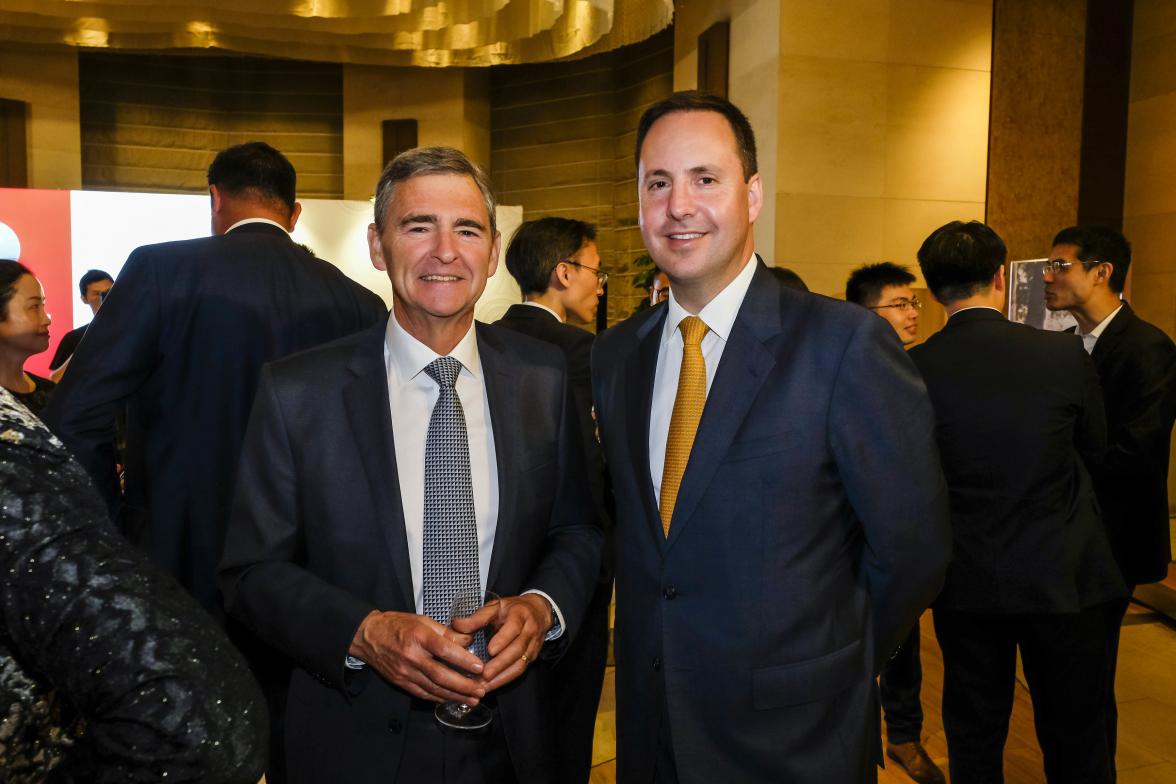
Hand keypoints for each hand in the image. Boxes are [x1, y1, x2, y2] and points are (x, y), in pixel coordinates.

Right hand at [349, 610, 484, 703]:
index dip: (464, 660)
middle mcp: (412, 656)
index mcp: (419, 637)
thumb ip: (446, 632)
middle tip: (482, 690)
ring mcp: (405, 672)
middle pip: (441, 675)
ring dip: (455, 696)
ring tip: (473, 699)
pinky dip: (439, 698)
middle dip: (464, 685)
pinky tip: (452, 699)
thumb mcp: (423, 621)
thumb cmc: (398, 625)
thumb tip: (468, 640)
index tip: (480, 667)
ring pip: (433, 688)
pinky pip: (423, 693)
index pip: (444, 650)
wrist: (368, 636)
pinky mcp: (401, 683)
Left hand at [469, 594, 551, 690]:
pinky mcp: (531, 658)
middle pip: (517, 649)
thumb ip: (478, 617)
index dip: (503, 639)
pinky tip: (490, 686)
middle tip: (484, 674)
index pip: (513, 627)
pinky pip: (519, 671)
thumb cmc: (512, 610)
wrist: (538, 612)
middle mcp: (529, 631)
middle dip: (501, 663)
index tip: (490, 650)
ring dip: (502, 676)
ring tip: (484, 685)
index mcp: (520, 615)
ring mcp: (532, 646)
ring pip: (520, 663)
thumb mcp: (496, 606)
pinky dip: (504, 680)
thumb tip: (457, 626)